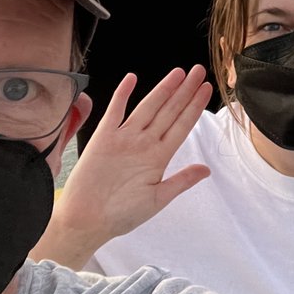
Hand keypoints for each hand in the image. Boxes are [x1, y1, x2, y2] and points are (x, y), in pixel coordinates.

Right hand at [36, 67, 213, 268]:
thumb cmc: (120, 215)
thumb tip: (206, 170)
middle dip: (185, 91)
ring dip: (162, 89)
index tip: (207, 89)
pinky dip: (121, 95)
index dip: (194, 106)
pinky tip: (131, 79)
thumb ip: (181, 181)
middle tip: (199, 71)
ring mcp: (124, 139)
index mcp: (158, 157)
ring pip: (148, 107)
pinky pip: (114, 112)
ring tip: (179, 73)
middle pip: (169, 111)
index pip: (182, 125)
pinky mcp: (103, 139)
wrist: (86, 222)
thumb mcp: (157, 199)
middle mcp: (144, 143)